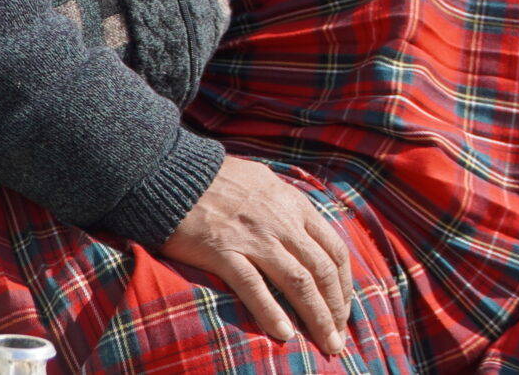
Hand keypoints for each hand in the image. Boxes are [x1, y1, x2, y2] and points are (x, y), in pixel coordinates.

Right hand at [163, 156, 351, 354]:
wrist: (175, 174)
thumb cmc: (219, 180)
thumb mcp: (267, 183)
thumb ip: (288, 208)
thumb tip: (305, 231)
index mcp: (296, 206)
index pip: (334, 250)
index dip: (344, 284)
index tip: (343, 310)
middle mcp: (282, 223)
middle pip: (322, 270)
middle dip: (335, 308)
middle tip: (339, 339)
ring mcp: (255, 238)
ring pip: (297, 282)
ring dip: (316, 316)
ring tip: (326, 344)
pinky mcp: (223, 252)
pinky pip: (254, 286)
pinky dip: (272, 312)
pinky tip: (285, 334)